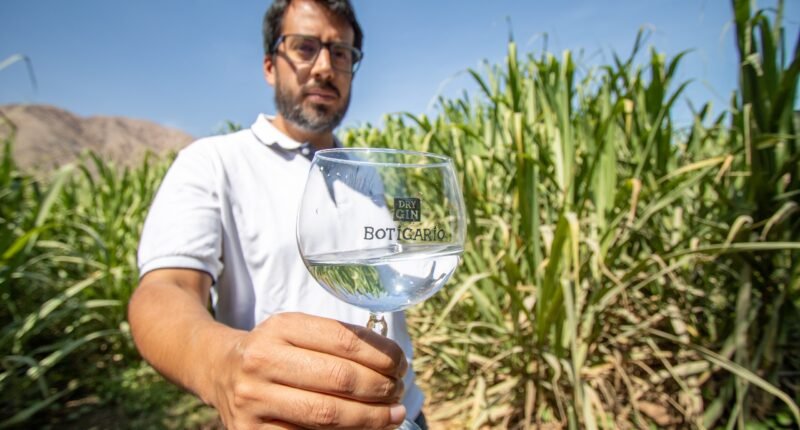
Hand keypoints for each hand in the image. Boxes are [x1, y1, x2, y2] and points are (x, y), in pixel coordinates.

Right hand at [208, 312, 408, 428]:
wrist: (219, 369)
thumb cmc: (273, 350)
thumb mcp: (297, 330)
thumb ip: (338, 341)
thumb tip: (392, 363)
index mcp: (281, 327)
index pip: (345, 341)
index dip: (382, 355)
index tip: (401, 364)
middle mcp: (263, 361)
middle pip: (339, 379)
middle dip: (380, 388)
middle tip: (399, 392)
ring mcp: (254, 399)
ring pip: (327, 414)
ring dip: (369, 418)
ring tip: (392, 415)